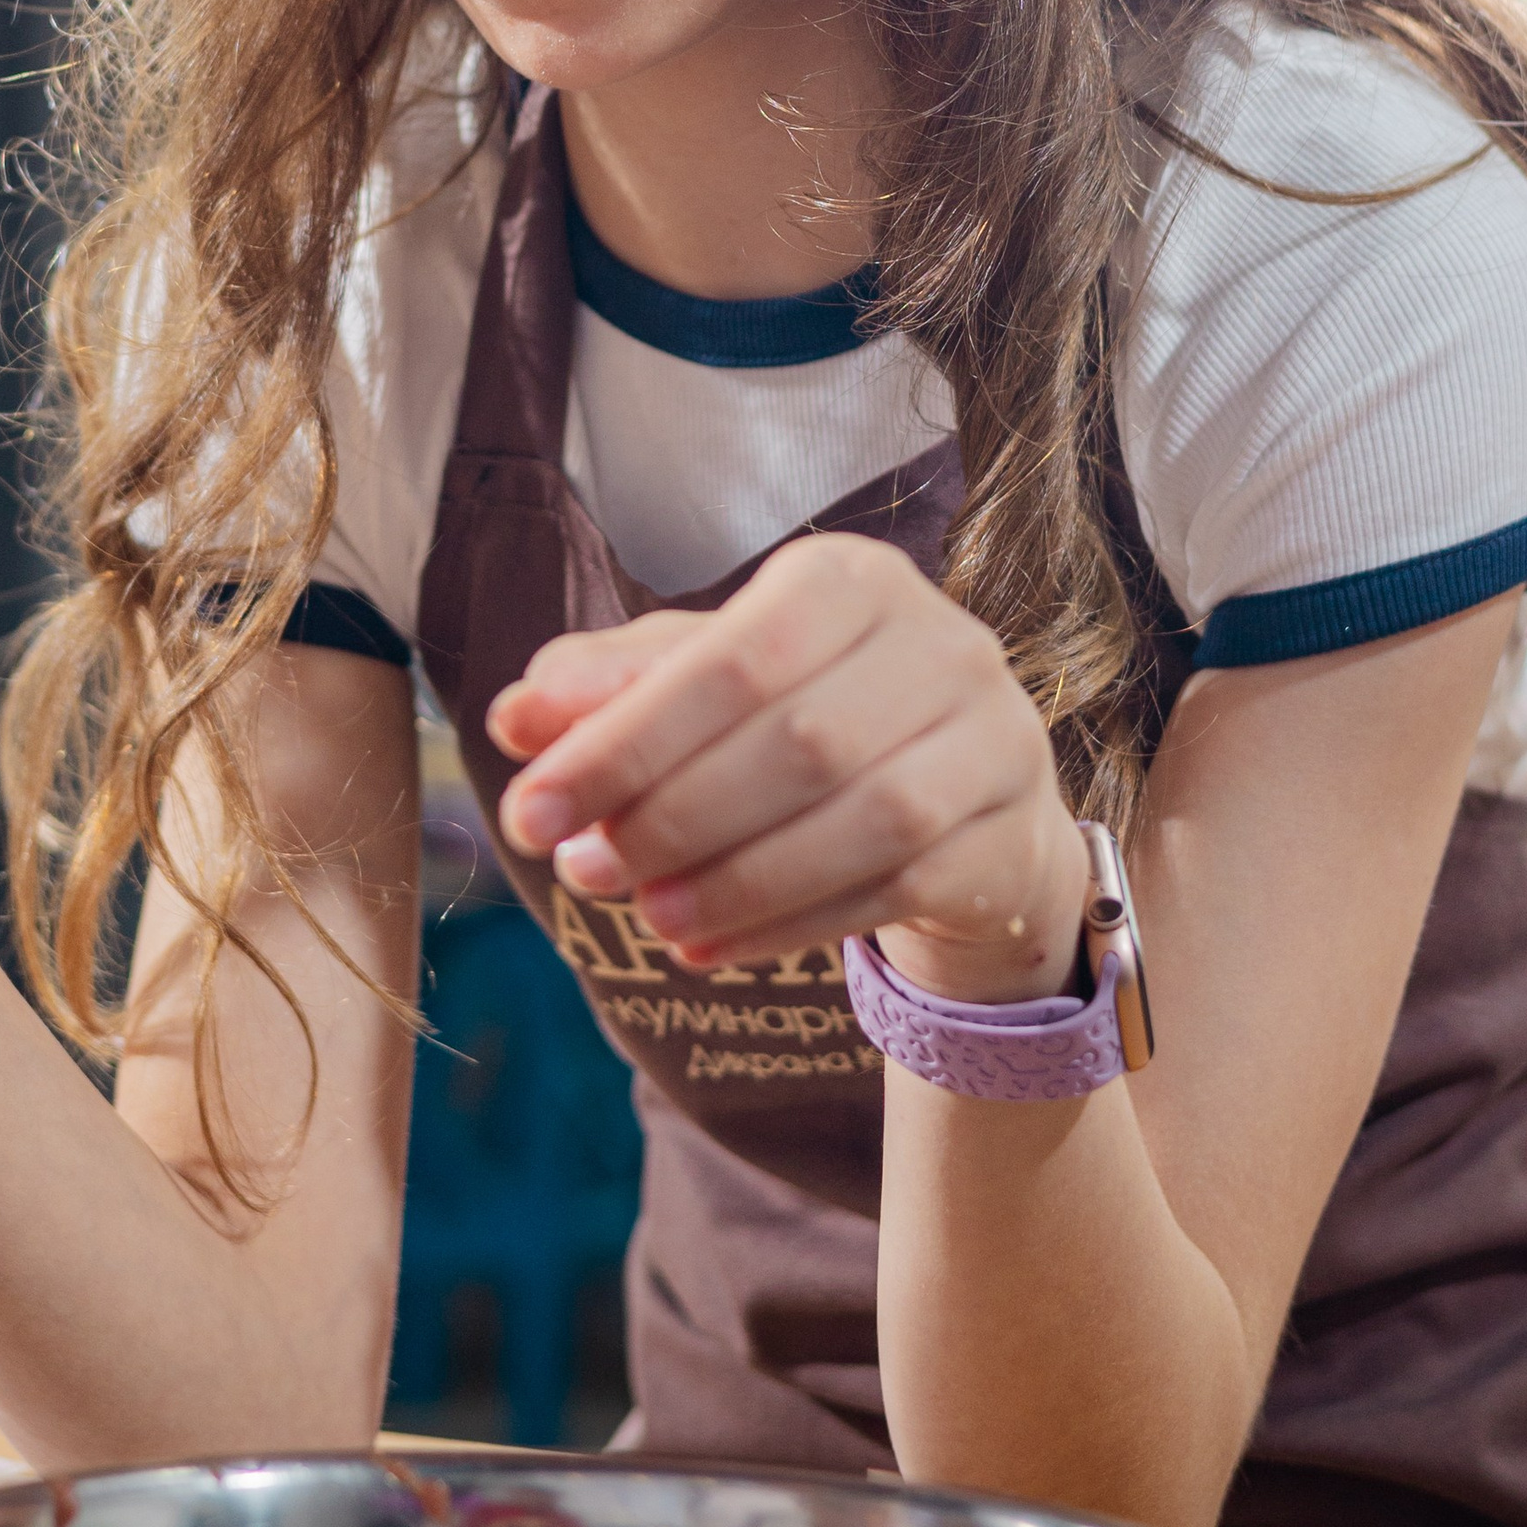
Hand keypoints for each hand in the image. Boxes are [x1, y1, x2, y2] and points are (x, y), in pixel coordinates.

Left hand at [486, 535, 1089, 1002]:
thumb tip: (513, 717)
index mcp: (851, 579)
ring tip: (646, 916)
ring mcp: (995, 739)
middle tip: (580, 872)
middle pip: (799, 739)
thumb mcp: (700, 686)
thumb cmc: (804, 720)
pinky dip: (789, 924)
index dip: (623, 740)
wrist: (958, 802)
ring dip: (735, 879)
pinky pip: (897, 889)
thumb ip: (606, 691)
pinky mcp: (1012, 833)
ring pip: (864, 819)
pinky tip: (709, 947)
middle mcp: (942, 643)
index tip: (530, 809)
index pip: (732, 658)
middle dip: (671, 815)